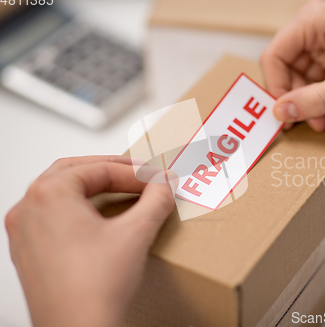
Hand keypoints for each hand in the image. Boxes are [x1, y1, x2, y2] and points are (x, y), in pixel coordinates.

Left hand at [5, 156, 175, 326]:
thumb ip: (156, 200)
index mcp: (49, 195)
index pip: (100, 169)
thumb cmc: (94, 290)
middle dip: (111, 170)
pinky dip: (79, 208)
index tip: (157, 179)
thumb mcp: (136, 233)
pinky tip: (101, 220)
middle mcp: (29, 209)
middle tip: (140, 175)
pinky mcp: (29, 253)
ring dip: (94, 187)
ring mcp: (25, 232)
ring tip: (123, 192)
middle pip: (74, 171)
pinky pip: (53, 216)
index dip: (135, 172)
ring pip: (61, 192)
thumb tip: (164, 185)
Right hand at [260, 0, 324, 129]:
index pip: (275, 56)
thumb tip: (279, 113)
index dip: (276, 88)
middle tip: (319, 124)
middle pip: (289, 75)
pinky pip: (323, 91)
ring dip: (323, 110)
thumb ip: (314, 100)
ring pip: (307, 88)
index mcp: (315, 21)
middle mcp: (317, 33)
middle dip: (306, 104)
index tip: (285, 115)